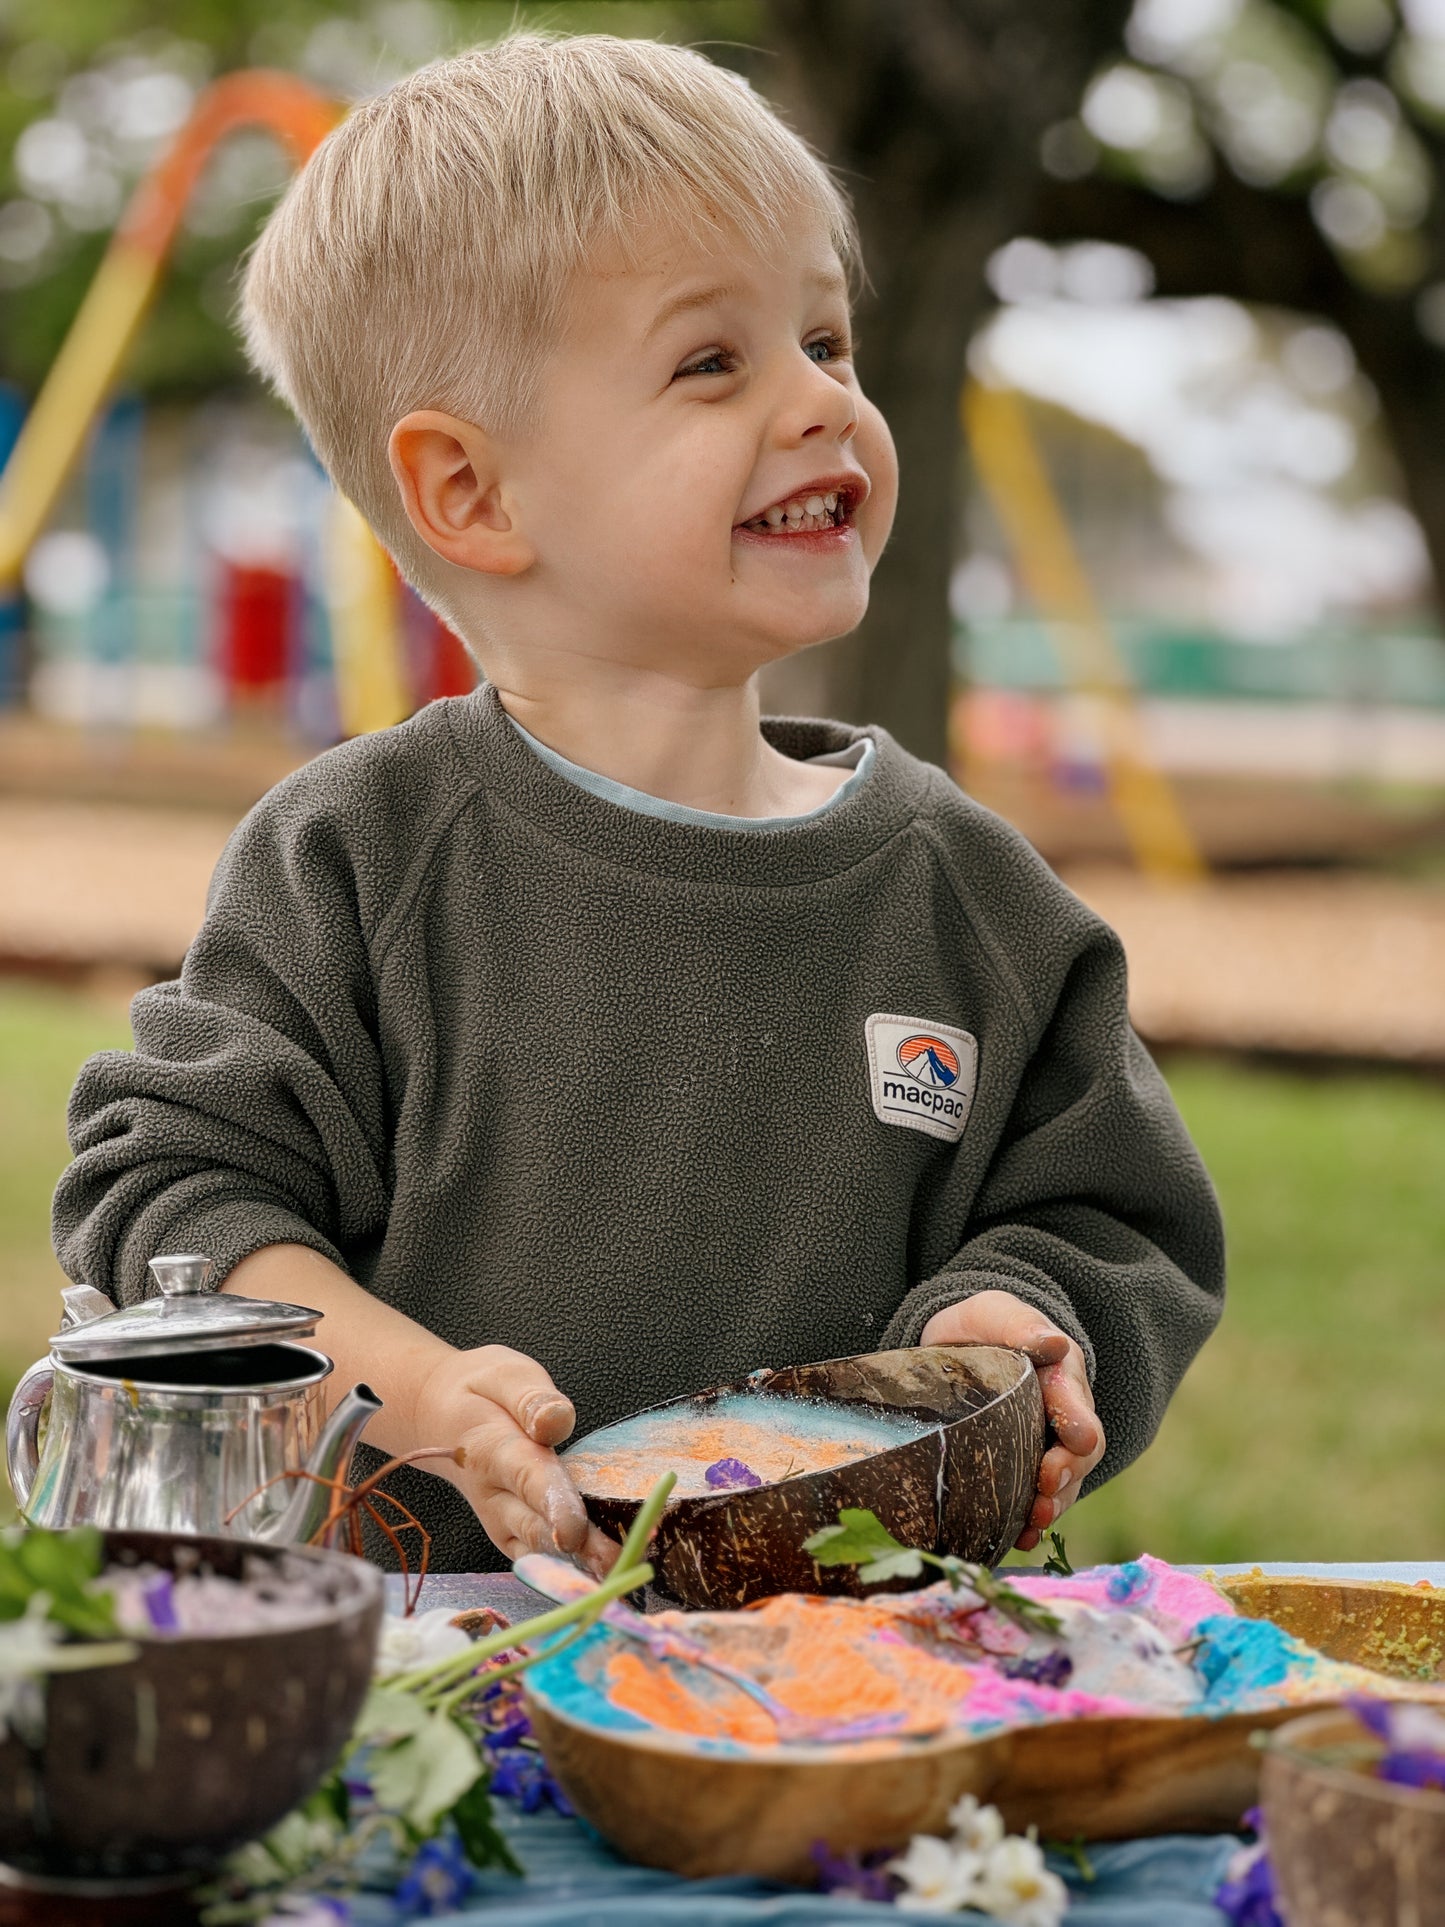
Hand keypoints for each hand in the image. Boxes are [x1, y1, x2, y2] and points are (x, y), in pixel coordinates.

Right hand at [413, 1345, 616, 1574]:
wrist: (438, 1416)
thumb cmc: (480, 1393)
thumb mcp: (503, 1375)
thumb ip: (531, 1397)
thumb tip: (555, 1421)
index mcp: (492, 1448)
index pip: (527, 1478)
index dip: (552, 1504)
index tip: (574, 1529)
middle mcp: (493, 1495)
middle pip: (535, 1525)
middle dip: (577, 1547)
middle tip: (619, 1562)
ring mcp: (499, 1520)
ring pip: (538, 1549)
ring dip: (577, 1565)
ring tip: (619, 1573)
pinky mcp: (510, 1534)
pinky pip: (536, 1558)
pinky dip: (566, 1571)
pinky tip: (604, 1578)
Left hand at [919, 1290, 1104, 1551]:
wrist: (963, 1346)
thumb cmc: (984, 1327)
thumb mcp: (997, 1315)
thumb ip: (1021, 1326)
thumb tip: (1053, 1342)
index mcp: (1062, 1378)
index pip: (1077, 1405)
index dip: (1077, 1424)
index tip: (1074, 1441)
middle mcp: (1063, 1418)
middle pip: (1078, 1454)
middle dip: (1066, 1474)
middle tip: (1046, 1489)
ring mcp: (1047, 1448)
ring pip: (1061, 1485)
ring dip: (1051, 1505)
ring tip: (1032, 1524)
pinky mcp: (1023, 1471)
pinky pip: (1035, 1501)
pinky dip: (1028, 1523)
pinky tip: (1016, 1540)